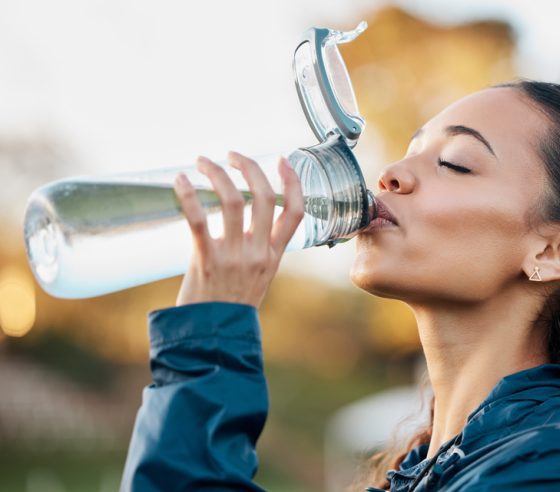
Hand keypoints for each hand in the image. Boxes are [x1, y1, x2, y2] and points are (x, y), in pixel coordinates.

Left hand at [172, 151, 303, 308]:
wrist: (215, 337)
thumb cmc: (232, 305)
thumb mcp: (258, 276)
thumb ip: (257, 248)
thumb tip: (244, 217)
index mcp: (274, 255)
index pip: (295, 212)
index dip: (293, 182)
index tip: (282, 160)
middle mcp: (258, 252)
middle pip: (264, 197)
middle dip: (250, 167)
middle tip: (232, 155)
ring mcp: (234, 256)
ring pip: (233, 200)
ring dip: (217, 173)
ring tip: (203, 162)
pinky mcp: (207, 260)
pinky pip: (198, 220)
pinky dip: (188, 195)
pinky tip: (179, 181)